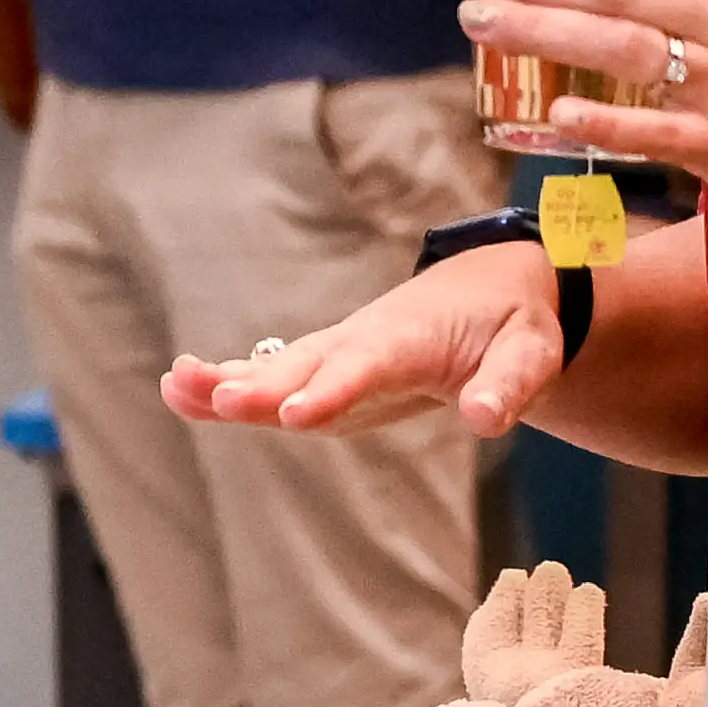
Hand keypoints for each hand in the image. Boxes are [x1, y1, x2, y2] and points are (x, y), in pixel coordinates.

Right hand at [167, 243, 571, 439]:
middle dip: (261, 386)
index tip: (296, 414)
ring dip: (227, 379)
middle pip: (305, 365)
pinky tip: (181, 392)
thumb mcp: (533, 350)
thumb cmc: (513, 322)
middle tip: (218, 400)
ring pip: (277, 368)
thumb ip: (510, 383)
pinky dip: (228, 383)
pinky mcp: (324, 370)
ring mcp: (335, 353)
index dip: (332, 390)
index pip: (368, 366)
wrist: (488, 287)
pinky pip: (272, 376)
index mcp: (410, 339)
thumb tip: (485, 419)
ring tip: (175, 388)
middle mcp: (360, 340)